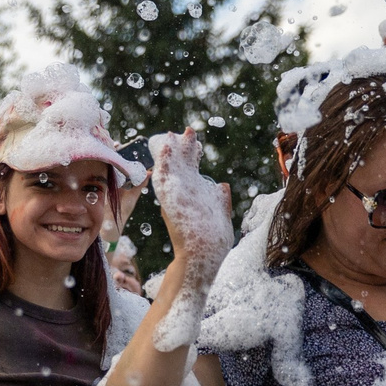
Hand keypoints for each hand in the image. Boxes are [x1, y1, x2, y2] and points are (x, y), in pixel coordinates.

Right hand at [152, 130, 237, 269]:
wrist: (202, 254)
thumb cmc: (212, 241)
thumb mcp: (220, 215)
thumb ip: (220, 199)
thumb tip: (222, 184)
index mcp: (195, 195)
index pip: (192, 169)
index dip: (193, 154)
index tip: (196, 139)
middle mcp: (184, 192)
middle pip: (182, 164)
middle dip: (184, 147)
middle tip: (188, 131)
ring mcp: (177, 195)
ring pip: (172, 166)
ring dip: (172, 149)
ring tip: (172, 134)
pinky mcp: (170, 198)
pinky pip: (165, 176)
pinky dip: (163, 160)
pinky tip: (164, 146)